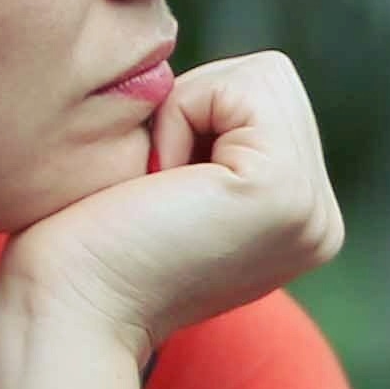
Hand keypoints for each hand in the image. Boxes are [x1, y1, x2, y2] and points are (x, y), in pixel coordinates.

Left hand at [0, 51, 345, 362]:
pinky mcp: (283, 190)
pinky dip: (181, 116)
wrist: (69, 312)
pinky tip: (162, 184)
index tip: (162, 192)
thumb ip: (224, 146)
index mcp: (303, 222)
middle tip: (157, 188)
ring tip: (162, 187)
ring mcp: (311, 208)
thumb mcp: (183, 191)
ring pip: (263, 76)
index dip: (200, 118)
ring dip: (187, 112)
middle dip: (197, 108)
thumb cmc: (89, 250)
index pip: (273, 102)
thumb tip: (234, 85)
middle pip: (273, 81)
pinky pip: (239, 88)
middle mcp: (321, 220)